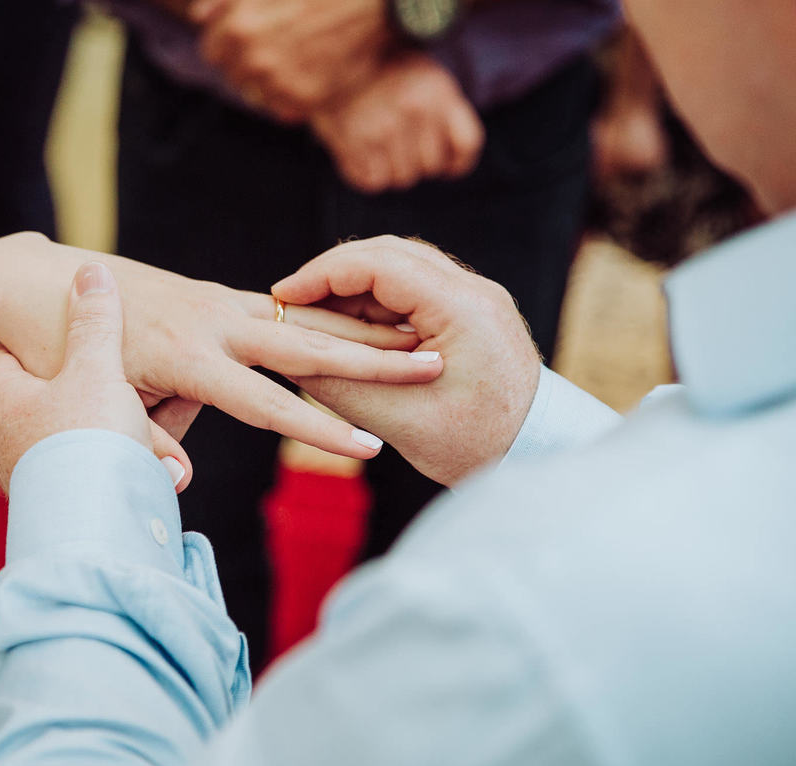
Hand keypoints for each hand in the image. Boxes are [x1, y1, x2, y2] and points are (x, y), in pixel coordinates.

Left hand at [0, 234, 443, 461]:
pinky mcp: (219, 296)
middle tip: (435, 364)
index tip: (368, 449)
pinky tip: (369, 324)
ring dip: (366, 330)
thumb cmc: (59, 349)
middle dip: (374, 358)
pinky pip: (287, 308)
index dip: (318, 430)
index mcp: (184, 353)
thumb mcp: (90, 403)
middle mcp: (212, 320)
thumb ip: (141, 440)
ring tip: (424, 339)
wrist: (41, 282)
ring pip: (306, 317)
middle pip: (307, 344)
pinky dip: (332, 316)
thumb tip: (182, 482)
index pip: (265, 402)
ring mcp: (218, 302)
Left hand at [0, 262, 195, 492]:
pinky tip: (161, 474)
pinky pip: (114, 471)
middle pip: (79, 392)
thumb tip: (92, 270)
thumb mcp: (95, 368)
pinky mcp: (78, 502)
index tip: (100, 342)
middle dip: (127, 400)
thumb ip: (95, 320)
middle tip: (144, 407)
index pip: (21, 348)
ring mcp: (46, 471)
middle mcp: (18, 432)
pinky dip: (139, 470)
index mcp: (8, 391)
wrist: (90, 537)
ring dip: (140, 439)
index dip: (64, 340)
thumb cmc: (84, 443)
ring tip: (158, 454)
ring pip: (105, 433)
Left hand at [191, 0, 387, 122]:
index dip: (227, 41)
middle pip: (233, 75)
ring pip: (257, 94)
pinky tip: (310, 70)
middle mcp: (253, 62)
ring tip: (295, 55)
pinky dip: (291, 95)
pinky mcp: (306, 101)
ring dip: (268, 80)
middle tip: (278, 43)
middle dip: (247, 61)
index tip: (247, 35)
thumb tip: (198, 17)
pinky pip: (284, 108)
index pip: (211, 51)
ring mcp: (280, 84)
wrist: (374, 2)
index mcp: (236, 30)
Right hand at [271, 236, 541, 485]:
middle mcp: (475, 291)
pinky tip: (351, 329)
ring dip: (355, 286)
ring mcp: (478, 299)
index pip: (378, 263)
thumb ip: (340, 382)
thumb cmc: (476, 447)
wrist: (538, 456)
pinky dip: (378, 301)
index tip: (284, 295)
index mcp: (462, 309)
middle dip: (333, 273)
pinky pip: (417, 289)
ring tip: (316, 315)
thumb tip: (289, 356)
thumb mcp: (396, 420)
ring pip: (402, 267)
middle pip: (389, 253)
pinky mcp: (474, 313)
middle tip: (293, 301)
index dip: (322, 274)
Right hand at [311, 54, 484, 193]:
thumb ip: (445, 113)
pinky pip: (373, 182)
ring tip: (380, 149)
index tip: (447, 166)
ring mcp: (383, 127)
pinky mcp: (354, 142)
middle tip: (402, 148)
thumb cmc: (384, 73)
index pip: (467, 144)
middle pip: (431, 166)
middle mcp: (414, 108)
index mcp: (437, 91)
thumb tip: (451, 165)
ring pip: (402, 178)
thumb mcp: (426, 78)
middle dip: (419, 163)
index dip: (458, 163)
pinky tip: (363, 155)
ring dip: (392, 171)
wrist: (333, 58)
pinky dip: (368, 175)